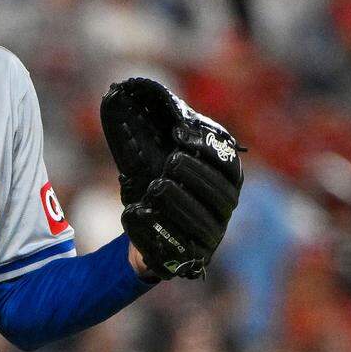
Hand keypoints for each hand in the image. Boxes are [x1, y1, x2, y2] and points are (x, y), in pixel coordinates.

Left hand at [101, 77, 243, 279]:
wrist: (144, 226)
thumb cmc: (156, 181)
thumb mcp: (156, 154)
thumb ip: (153, 130)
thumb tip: (121, 90)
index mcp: (224, 182)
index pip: (229, 165)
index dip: (208, 149)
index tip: (179, 135)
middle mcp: (223, 212)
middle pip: (221, 196)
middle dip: (195, 176)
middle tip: (170, 163)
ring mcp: (208, 240)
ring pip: (202, 225)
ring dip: (177, 203)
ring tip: (154, 187)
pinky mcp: (185, 261)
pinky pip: (172, 248)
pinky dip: (150, 230)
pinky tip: (132, 213)